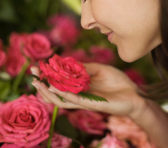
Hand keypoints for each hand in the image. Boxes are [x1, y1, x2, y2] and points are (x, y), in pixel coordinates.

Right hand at [31, 62, 147, 116]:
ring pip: (61, 100)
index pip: (59, 82)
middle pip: (56, 92)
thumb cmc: (117, 81)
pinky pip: (75, 100)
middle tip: (32, 74)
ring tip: (38, 83)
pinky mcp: (92, 104)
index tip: (37, 66)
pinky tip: (54, 88)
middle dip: (42, 84)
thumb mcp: (98, 69)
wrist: (134, 94)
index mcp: (80, 86)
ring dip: (48, 92)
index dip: (48, 75)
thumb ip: (83, 67)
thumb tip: (67, 62)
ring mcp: (85, 101)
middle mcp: (79, 94)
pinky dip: (64, 94)